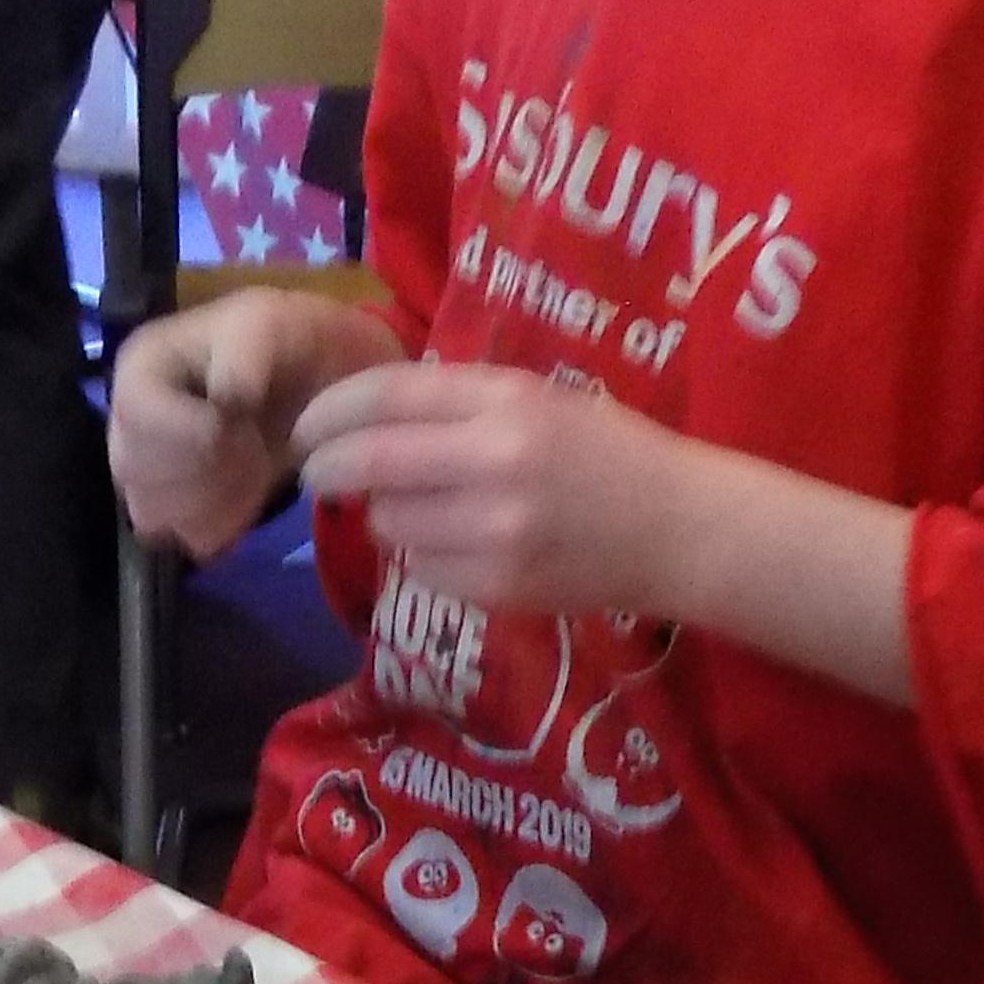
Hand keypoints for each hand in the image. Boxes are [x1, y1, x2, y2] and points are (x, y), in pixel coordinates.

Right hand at [112, 295, 336, 560]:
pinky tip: (246, 494)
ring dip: (215, 500)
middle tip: (253, 445)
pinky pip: (182, 538)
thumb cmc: (282, 344)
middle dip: (208, 470)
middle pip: (138, 473)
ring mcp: (142, 473)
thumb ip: (243, 353)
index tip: (243, 422)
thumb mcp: (268, 323)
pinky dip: (223, 524)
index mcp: (138, 367)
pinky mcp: (169, 511)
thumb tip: (226, 398)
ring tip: (251, 466)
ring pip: (153, 514)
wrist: (308, 380)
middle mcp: (126, 422)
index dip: (196, 432)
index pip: (138, 418)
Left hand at [290, 360, 702, 623]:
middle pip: (370, 465)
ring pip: (389, 523)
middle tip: (320, 474)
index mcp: (506, 401)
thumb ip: (458, 402)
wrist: (677, 528)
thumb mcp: (538, 398)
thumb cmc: (606, 452)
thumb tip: (364, 416)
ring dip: (388, 515)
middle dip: (330, 470)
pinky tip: (463, 546)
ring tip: (427, 508)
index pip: (386, 396)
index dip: (330, 412)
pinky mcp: (498, 587)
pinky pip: (421, 569)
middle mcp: (494, 462)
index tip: (307, 426)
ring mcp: (494, 532)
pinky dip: (425, 556)